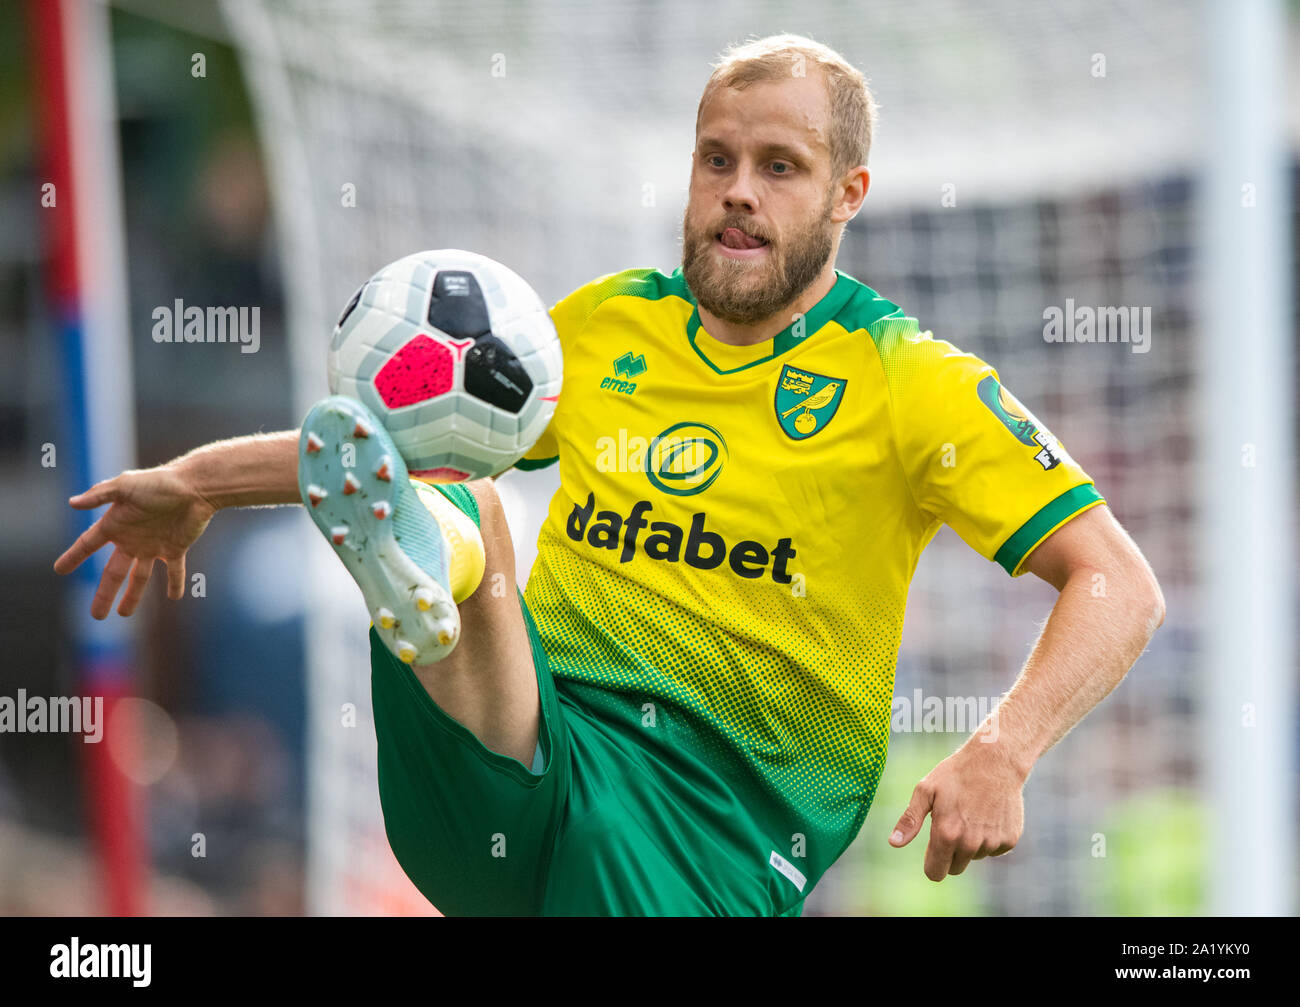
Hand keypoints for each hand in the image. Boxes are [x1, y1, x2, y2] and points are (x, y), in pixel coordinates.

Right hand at [53, 465, 217, 618]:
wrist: (194, 486)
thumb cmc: (159, 482)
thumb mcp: (125, 485)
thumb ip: (99, 495)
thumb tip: (72, 503)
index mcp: (116, 524)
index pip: (88, 545)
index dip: (73, 557)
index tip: (59, 570)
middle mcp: (132, 539)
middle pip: (114, 573)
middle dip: (104, 594)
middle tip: (95, 616)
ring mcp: (154, 545)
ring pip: (140, 578)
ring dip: (133, 597)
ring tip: (124, 615)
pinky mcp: (176, 548)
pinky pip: (174, 572)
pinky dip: (175, 584)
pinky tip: (174, 597)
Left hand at [888, 743, 1025, 880]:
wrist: (995, 761)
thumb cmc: (955, 774)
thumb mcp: (926, 791)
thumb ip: (909, 820)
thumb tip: (893, 844)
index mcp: (946, 834)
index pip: (935, 873)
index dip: (931, 864)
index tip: (932, 851)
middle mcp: (970, 843)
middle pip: (955, 868)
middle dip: (950, 853)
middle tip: (952, 824)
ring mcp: (992, 842)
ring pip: (975, 857)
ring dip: (971, 843)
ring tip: (971, 813)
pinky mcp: (1010, 840)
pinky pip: (994, 850)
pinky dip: (990, 837)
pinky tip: (988, 814)